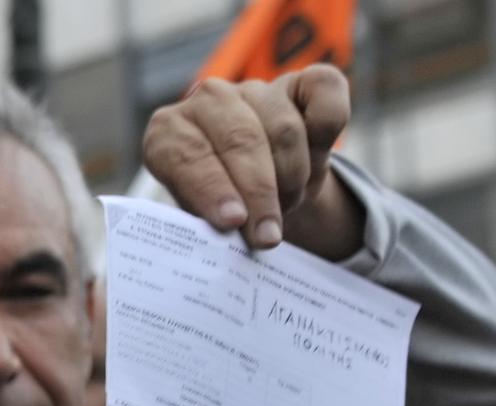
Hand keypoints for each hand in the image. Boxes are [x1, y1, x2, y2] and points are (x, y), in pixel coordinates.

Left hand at [144, 64, 364, 258]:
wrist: (263, 186)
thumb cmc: (223, 204)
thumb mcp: (204, 218)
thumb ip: (207, 221)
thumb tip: (227, 235)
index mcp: (168, 132)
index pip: (187, 155)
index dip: (211, 189)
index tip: (232, 221)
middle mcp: (208, 100)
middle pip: (240, 140)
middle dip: (259, 193)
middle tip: (268, 235)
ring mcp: (257, 87)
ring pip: (285, 130)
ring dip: (291, 178)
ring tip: (285, 207)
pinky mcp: (305, 82)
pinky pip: (326, 103)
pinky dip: (327, 135)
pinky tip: (318, 161)